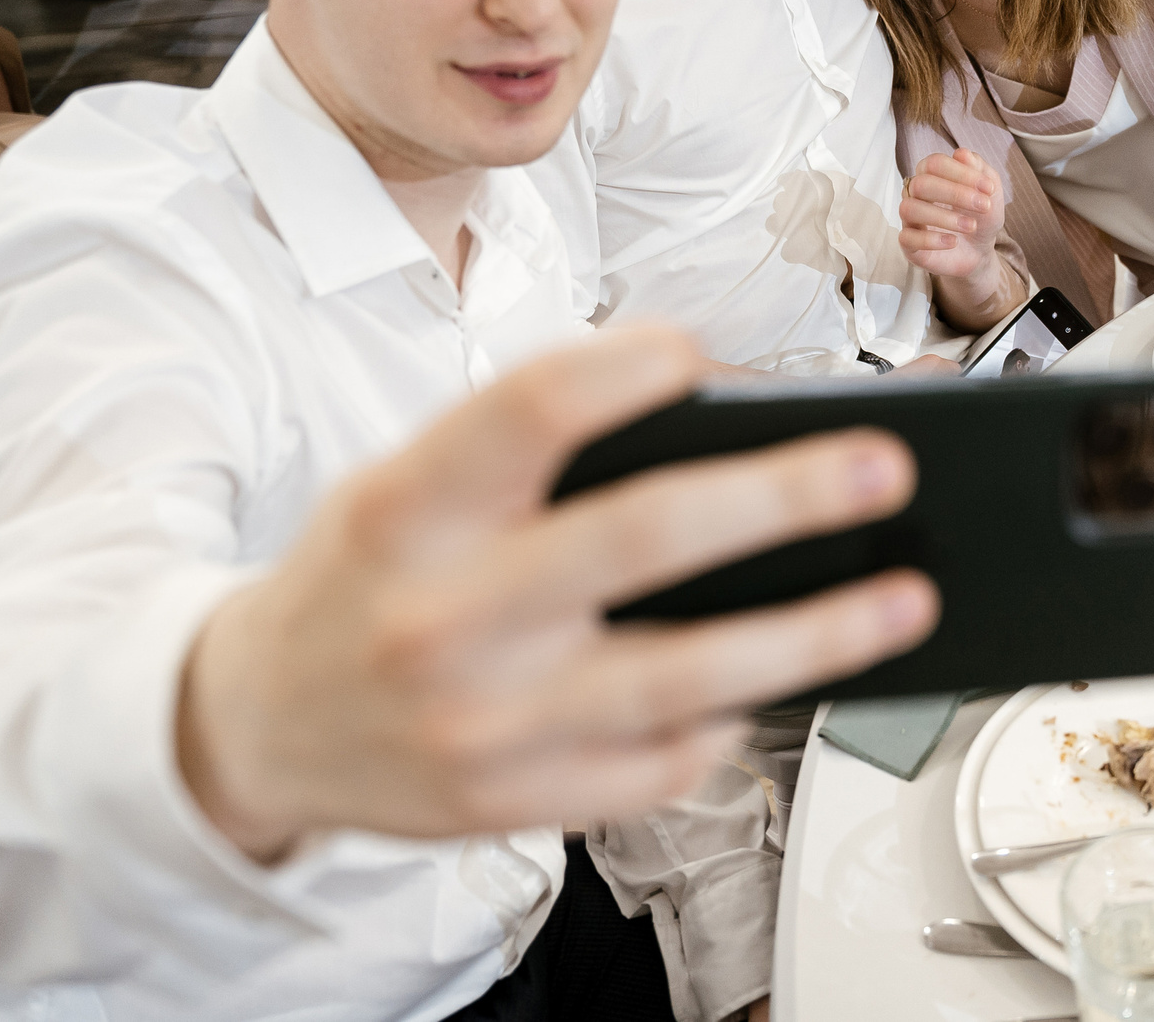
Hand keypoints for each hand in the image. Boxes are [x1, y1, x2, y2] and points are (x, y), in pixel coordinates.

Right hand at [174, 325, 937, 862]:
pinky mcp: (517, 803)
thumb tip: (710, 414)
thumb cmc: (363, 576)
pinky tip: (779, 680)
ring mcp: (485, 723)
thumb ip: (526, 450)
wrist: (253, 725)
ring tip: (900, 597)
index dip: (620, 368)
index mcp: (408, 509)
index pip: (526, 413)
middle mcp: (444, 616)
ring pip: (686, 675)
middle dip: (783, 499)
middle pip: (642, 541)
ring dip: (815, 635)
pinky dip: (732, 718)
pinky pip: (662, 762)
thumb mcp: (406, 484)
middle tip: (879, 468)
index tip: (700, 350)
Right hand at [899, 147, 1005, 288]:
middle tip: (983, 206)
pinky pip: (907, 238)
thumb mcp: (989, 191)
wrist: (980, 250)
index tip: (989, 188)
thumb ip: (979, 169)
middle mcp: (915, 193)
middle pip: (921, 184)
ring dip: (944, 217)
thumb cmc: (981, 215)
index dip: (962, 173)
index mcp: (931, 174)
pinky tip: (953, 241)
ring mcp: (909, 219)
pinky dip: (931, 240)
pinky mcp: (909, 244)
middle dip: (955, 193)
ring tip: (971, 226)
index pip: (935, 163)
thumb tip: (962, 153)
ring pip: (909, 209)